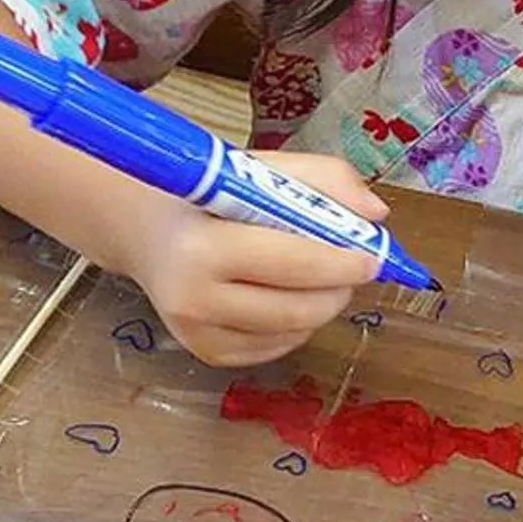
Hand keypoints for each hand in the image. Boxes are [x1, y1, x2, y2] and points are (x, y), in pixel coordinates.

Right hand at [130, 153, 387, 368]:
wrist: (147, 231)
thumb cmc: (206, 196)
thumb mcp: (258, 168)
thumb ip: (322, 179)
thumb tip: (375, 213)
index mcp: (200, 246)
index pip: (287, 263)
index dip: (338, 262)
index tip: (373, 257)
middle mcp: (193, 299)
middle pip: (295, 308)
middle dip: (338, 288)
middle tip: (356, 266)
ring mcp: (197, 334)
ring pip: (293, 332)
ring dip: (322, 305)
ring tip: (321, 275)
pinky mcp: (208, 353)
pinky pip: (277, 347)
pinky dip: (298, 323)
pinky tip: (287, 294)